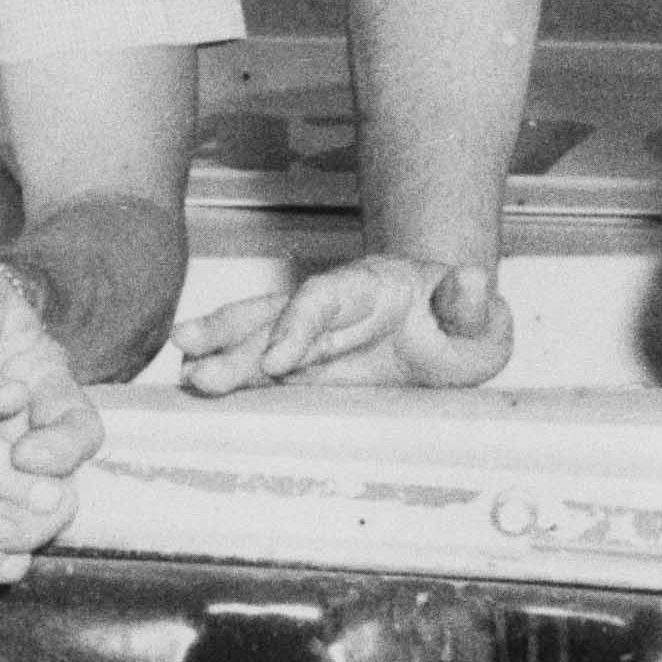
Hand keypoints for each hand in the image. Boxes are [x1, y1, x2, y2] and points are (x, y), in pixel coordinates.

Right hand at [176, 256, 511, 390]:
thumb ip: (470, 303)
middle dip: (238, 345)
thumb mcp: (479, 318)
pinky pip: (261, 366)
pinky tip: (192, 381)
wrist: (453, 331)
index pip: (324, 300)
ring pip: (257, 336)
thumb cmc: (463, 325)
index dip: (298, 327)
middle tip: (199, 375)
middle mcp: (331, 307)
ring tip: (182, 372)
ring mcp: (312, 336)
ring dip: (220, 352)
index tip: (277, 361)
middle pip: (276, 318)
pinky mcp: (304, 365)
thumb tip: (471, 280)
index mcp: (370, 288)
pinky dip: (230, 372)